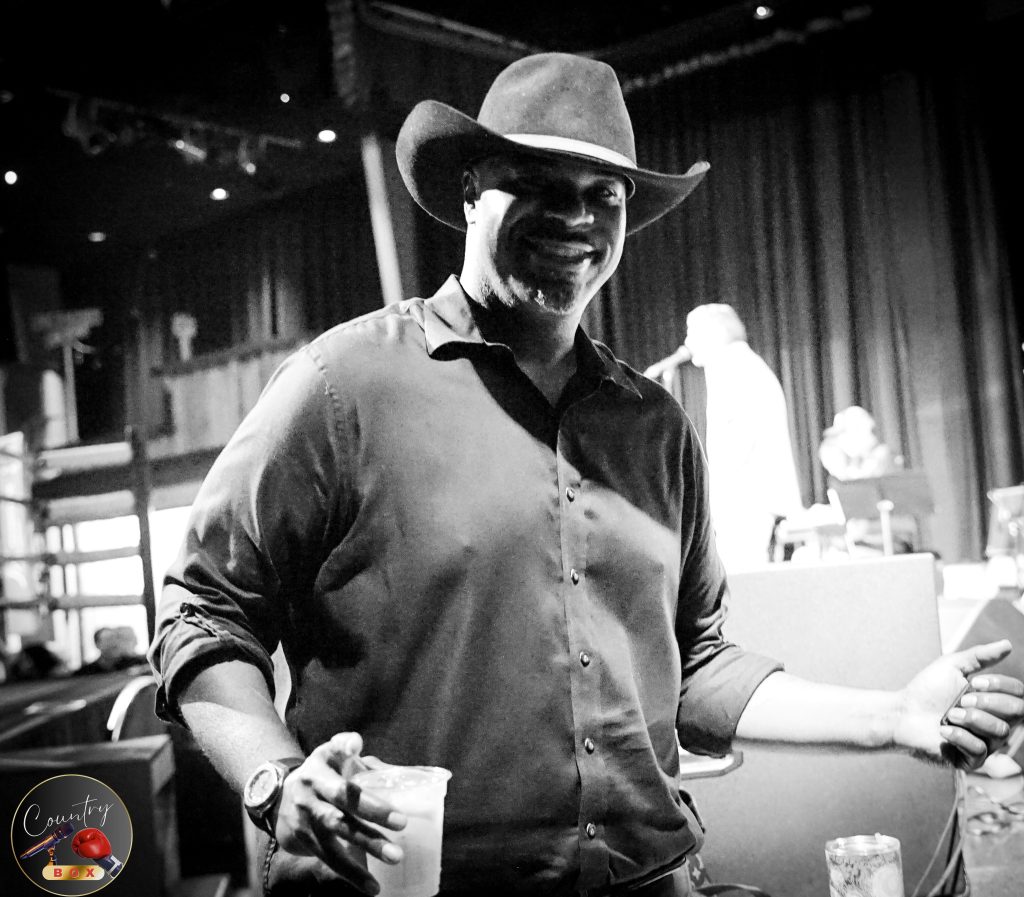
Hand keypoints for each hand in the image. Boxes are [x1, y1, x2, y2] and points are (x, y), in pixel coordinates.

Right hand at [274, 732, 405, 894]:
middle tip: (402, 822)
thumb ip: (359, 758)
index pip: (333, 750)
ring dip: (368, 844)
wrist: (277, 800)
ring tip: (395, 856)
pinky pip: (331, 858)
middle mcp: (312, 786)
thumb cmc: (320, 774)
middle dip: (372, 809)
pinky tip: (373, 886)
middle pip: (342, 796)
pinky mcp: (305, 840)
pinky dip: (353, 874)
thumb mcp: (331, 756)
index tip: (355, 747)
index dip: (344, 746)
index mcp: (322, 762)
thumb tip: (396, 771)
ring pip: (338, 830)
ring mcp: (307, 814)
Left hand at [896, 639, 1023, 769]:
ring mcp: (985, 742)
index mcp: (994, 700)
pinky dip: (960, 736)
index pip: (1019, 694)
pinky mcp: (970, 760)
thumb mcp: (953, 667)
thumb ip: (980, 656)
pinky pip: (980, 750)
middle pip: (1018, 712)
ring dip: (972, 719)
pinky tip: (944, 731)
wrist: (902, 712)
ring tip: (949, 715)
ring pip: (1001, 732)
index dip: (1001, 686)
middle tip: (962, 699)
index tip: (974, 682)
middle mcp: (995, 722)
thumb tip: (1007, 644)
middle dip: (989, 702)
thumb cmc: (927, 690)